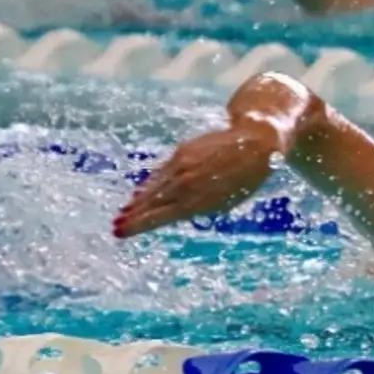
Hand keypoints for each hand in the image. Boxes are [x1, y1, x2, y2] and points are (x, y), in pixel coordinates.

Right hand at [113, 125, 277, 237]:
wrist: (256, 141)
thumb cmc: (245, 178)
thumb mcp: (225, 201)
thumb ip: (197, 207)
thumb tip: (171, 212)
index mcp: (197, 200)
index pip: (160, 215)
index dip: (139, 224)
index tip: (121, 232)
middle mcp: (186, 182)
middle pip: (153, 202)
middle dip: (134, 215)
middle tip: (116, 226)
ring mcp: (182, 164)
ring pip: (154, 186)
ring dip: (138, 200)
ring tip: (124, 213)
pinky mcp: (182, 151)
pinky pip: (162, 171)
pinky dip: (150, 183)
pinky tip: (141, 192)